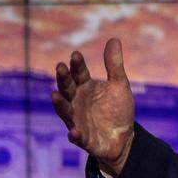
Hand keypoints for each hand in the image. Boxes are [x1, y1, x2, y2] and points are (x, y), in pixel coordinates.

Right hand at [50, 38, 135, 176]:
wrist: (124, 137)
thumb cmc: (117, 109)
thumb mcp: (119, 85)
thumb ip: (114, 65)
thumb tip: (114, 38)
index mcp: (85, 87)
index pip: (78, 73)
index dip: (77, 65)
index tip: (76, 55)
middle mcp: (76, 102)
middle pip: (67, 89)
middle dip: (63, 79)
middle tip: (60, 67)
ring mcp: (77, 120)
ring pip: (65, 111)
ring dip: (60, 104)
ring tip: (54, 95)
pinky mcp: (83, 139)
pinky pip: (77, 137)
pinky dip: (75, 135)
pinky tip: (75, 131)